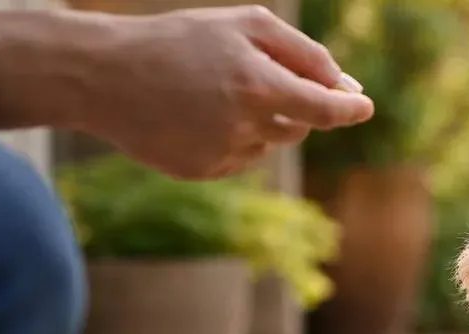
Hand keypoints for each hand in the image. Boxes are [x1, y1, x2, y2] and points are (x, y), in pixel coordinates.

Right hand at [82, 5, 373, 179]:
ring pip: (269, 143)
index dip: (350, 109)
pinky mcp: (204, 172)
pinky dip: (233, 138)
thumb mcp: (243, 25)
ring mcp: (222, 154)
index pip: (324, 109)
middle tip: (260, 79)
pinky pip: (241, 158)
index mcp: (257, 84)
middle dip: (293, 106)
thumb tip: (345, 86)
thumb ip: (303, 52)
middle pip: (299, 127)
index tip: (364, 107)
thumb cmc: (180, 41)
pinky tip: (197, 117)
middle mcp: (243, 125)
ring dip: (261, 120)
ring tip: (216, 93)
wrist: (104, 75)